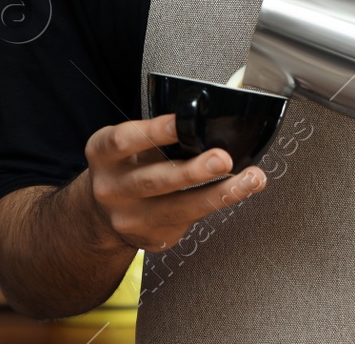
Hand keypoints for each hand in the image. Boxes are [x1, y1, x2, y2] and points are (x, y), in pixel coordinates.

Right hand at [83, 114, 266, 252]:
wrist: (103, 213)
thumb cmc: (127, 165)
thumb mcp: (130, 142)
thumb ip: (160, 131)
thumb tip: (210, 115)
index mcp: (104, 154)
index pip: (125, 140)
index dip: (154, 131)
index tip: (182, 121)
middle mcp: (112, 188)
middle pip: (155, 179)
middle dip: (193, 171)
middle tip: (222, 159)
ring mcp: (131, 218)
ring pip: (180, 207)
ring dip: (220, 192)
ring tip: (251, 180)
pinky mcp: (152, 239)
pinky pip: (190, 220)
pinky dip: (218, 204)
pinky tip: (239, 191)